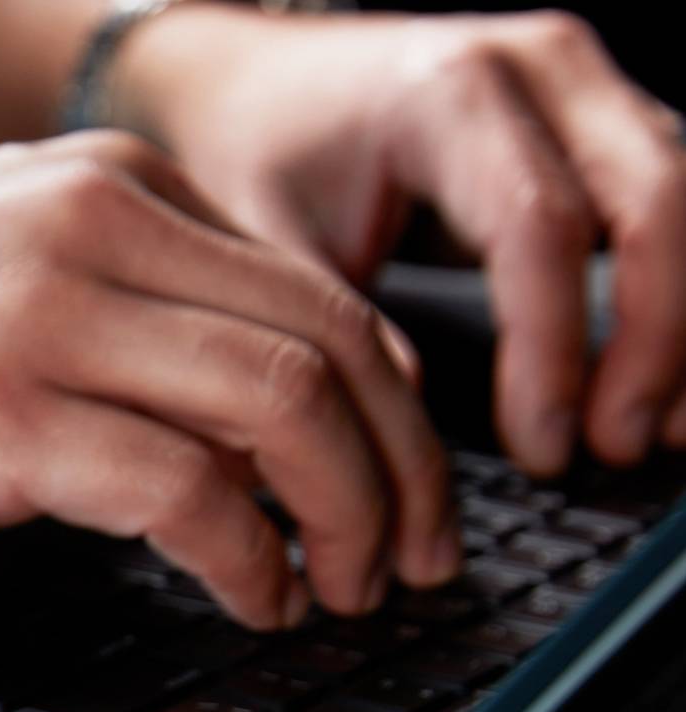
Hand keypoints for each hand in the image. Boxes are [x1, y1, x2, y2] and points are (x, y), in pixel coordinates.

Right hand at [0, 133, 454, 630]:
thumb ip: (98, 291)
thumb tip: (213, 398)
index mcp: (103, 187)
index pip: (317, 291)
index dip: (393, 409)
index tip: (398, 486)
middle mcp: (94, 228)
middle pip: (332, 346)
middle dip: (401, 473)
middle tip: (404, 559)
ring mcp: (42, 318)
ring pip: (284, 409)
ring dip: (343, 519)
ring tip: (336, 590)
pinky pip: (184, 491)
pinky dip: (246, 557)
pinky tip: (244, 595)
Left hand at [117, 6, 685, 475]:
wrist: (265, 81)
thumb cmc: (262, 148)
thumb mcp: (266, 237)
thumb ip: (330, 326)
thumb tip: (406, 432)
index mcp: (448, 92)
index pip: (539, 224)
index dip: (553, 348)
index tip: (542, 445)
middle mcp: (541, 70)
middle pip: (653, 201)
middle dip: (650, 340)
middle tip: (612, 446)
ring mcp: (587, 90)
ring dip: (680, 326)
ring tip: (654, 433)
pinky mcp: (607, 124)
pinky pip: (675, 207)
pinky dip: (676, 296)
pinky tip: (665, 384)